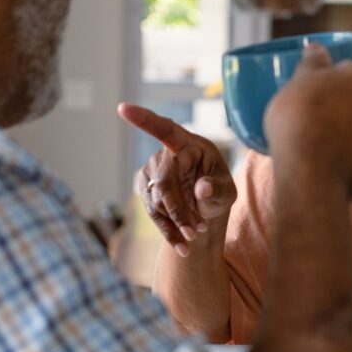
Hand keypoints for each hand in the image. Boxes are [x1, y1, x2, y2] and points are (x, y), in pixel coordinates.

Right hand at [117, 103, 236, 256]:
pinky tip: (181, 244)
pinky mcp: (146, 188)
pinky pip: (152, 211)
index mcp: (189, 144)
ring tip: (195, 236)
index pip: (165, 129)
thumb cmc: (218, 192)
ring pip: (157, 200)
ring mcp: (153, 170)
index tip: (122, 107)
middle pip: (165, 182)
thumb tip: (201, 189)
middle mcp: (167, 154)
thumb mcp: (228, 193)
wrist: (206, 212)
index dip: (144, 119)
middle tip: (197, 232)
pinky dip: (167, 230)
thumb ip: (218, 189)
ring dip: (176, 222)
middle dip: (179, 210)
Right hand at [263, 44, 351, 199]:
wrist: (313, 174)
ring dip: (349, 129)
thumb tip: (316, 47)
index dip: (328, 82)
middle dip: (343, 104)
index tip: (312, 95)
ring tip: (320, 142)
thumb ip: (312, 61)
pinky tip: (330, 160)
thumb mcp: (299, 81)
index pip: (347, 72)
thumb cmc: (301, 120)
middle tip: (314, 117)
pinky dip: (351, 153)